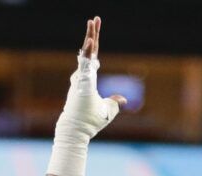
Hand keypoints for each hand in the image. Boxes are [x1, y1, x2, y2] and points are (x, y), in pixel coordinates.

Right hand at [60, 17, 123, 141]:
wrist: (77, 130)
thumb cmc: (89, 122)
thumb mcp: (107, 110)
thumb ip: (114, 102)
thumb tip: (124, 99)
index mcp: (88, 80)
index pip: (93, 58)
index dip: (95, 46)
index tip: (95, 34)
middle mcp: (83, 76)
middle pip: (89, 51)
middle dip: (92, 34)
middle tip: (95, 19)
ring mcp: (80, 77)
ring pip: (86, 53)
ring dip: (90, 36)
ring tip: (93, 22)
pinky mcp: (80, 81)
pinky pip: (85, 63)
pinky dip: (88, 51)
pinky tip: (92, 39)